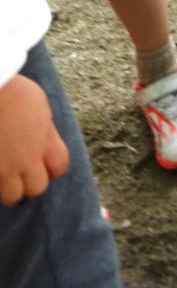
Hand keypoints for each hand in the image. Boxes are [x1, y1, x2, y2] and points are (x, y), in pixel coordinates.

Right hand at [0, 75, 68, 206]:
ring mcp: (2, 168)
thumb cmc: (11, 90)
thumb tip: (44, 142)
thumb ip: (44, 129)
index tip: (42, 162)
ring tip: (1, 174)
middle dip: (29, 182)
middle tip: (18, 171)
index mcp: (44, 140)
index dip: (52, 167)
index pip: (60, 167)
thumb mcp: (38, 105)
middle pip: (37, 188)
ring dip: (6, 188)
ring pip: (11, 196)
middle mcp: (26, 158)